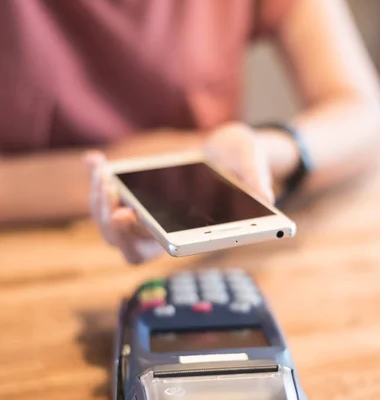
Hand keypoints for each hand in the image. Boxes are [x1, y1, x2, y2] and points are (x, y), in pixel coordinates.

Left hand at [84, 123, 274, 264]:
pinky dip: (98, 177)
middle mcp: (163, 228)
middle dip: (111, 222)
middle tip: (112, 193)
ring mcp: (146, 213)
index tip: (130, 214)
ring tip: (103, 172)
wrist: (230, 151)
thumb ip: (256, 176)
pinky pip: (110, 194)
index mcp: (189, 230)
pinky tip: (94, 159)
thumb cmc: (242, 160)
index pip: (157, 247)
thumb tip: (265, 196)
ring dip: (99, 200)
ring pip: (110, 222)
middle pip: (124, 242)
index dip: (139, 237)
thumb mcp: (252, 160)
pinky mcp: (137, 194)